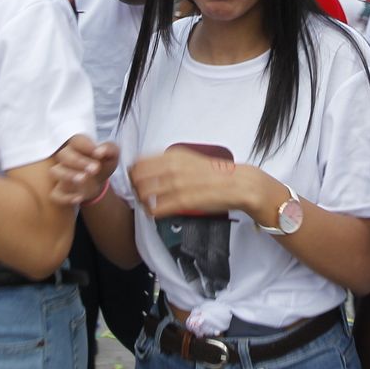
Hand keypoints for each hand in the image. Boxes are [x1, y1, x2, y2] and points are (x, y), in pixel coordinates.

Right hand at [49, 136, 119, 205]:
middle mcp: (66, 158)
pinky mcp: (59, 190)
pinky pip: (55, 194)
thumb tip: (100, 151)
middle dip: (78, 161)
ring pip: (54, 171)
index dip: (86, 146)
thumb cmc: (102, 164)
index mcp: (78, 146)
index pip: (76, 140)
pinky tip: (79, 197)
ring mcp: (61, 174)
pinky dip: (65, 197)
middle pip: (63, 154)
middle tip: (95, 169)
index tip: (98, 153)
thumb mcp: (112, 156)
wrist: (98, 183)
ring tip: (83, 178)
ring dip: (68, 175)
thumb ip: (109, 149)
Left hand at [129, 147, 252, 218]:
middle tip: (139, 193)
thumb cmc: (215, 173)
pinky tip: (154, 213)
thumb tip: (152, 169)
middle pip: (137, 178)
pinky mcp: (182, 202)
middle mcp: (173, 168)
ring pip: (143, 194)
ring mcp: (177, 185)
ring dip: (141, 201)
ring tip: (146, 204)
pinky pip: (156, 209)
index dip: (133, 172)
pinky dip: (150, 212)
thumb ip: (170, 163)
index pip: (139, 162)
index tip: (135, 179)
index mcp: (174, 156)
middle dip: (134, 187)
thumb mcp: (190, 159)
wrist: (236, 184)